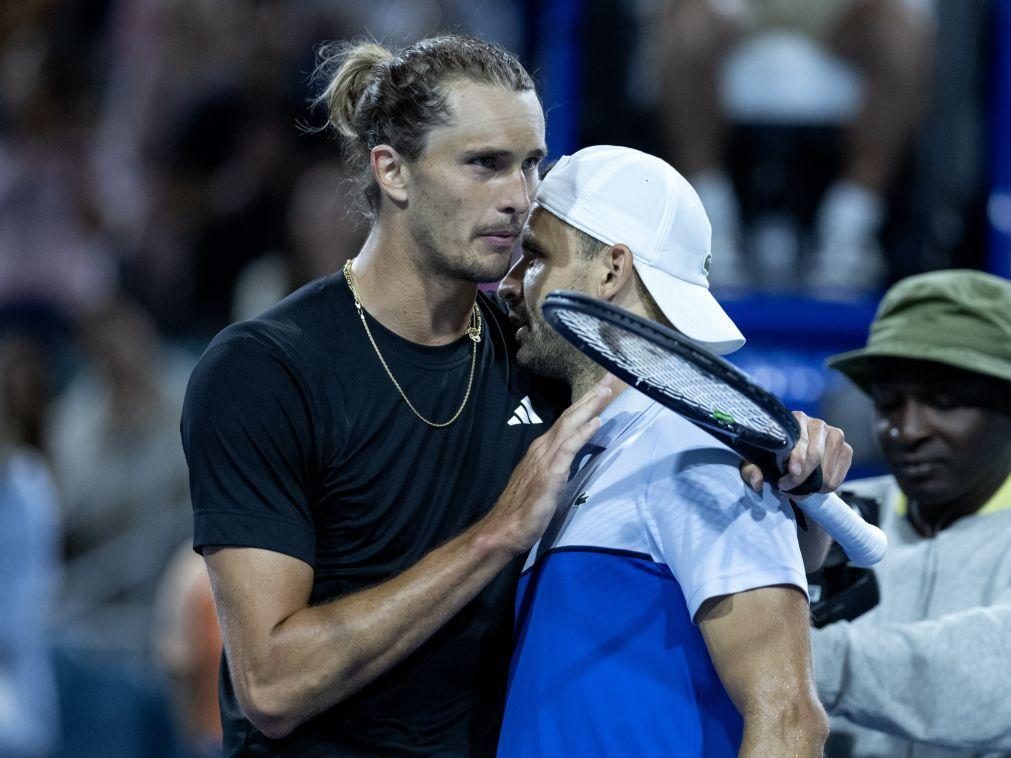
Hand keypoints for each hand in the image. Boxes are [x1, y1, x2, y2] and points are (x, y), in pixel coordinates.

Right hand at [479, 376, 613, 555]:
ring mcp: (546, 459)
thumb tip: (568, 461)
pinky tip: (596, 422)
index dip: (583, 404)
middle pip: (569, 416)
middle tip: (609, 378)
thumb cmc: (522, 510)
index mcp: (541, 450)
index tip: (600, 388)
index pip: (566, 421)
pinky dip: (583, 432)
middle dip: (590, 397)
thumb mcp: (542, 483)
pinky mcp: (551, 473)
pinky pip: (570, 447)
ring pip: (570, 425)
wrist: (504, 528)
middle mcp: (543, 448)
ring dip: (589, 407)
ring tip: (605, 391)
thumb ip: (555, 468)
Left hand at [740, 411, 852, 494]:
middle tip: (789, 488)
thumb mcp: (756, 462)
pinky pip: (839, 476)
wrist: (794, 462)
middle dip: (802, 475)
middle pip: (815, 454)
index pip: (800, 439)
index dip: (797, 457)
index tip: (792, 472)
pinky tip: (815, 486)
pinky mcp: (846, 450)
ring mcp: (835, 435)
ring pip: (827, 467)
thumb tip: (757, 482)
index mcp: (795, 419)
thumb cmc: (772, 457)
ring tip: (800, 488)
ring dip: (813, 483)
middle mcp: (817, 424)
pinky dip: (827, 486)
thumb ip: (751, 470)